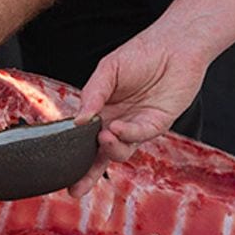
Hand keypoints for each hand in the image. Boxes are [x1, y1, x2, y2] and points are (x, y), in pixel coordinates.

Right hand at [67, 29, 207, 197]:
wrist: (175, 45)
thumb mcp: (108, 69)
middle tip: (75, 188)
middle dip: (88, 173)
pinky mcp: (157, 124)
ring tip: (103, 138)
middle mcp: (118, 121)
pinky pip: (139, 136)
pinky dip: (127, 134)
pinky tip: (117, 127)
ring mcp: (137, 125)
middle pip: (100, 153)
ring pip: (120, 150)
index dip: (74, 154)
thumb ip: (92, 94)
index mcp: (102, 108)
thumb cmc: (141, 52)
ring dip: (109, 148)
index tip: (60, 170)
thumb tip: (77, 121)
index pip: (85, 136)